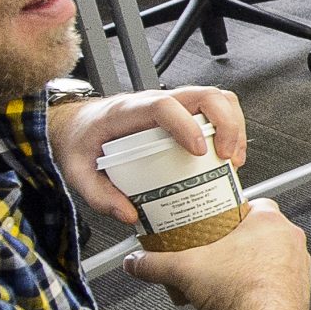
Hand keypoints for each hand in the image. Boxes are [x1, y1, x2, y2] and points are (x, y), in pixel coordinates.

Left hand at [49, 87, 247, 222]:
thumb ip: (99, 195)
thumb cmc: (81, 140)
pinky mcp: (182, 114)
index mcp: (128, 111)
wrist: (77, 124)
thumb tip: (129, 214)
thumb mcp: (78, 171)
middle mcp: (155, 102)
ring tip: (232, 159)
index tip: (197, 150)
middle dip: (226, 125)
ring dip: (234, 127)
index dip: (186, 125)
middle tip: (227, 157)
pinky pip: (215, 111)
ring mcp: (172, 105)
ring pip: (217, 99)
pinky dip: (230, 130)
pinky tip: (226, 157)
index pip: (165, 106)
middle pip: (204, 95)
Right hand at [124, 198, 310, 309]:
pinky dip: (263, 287)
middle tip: (216, 254)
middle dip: (237, 243)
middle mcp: (289, 239)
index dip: (230, 213)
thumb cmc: (243, 291)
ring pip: (272, 257)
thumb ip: (156, 263)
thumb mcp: (185, 269)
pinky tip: (242, 297)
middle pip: (260, 232)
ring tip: (226, 278)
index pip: (251, 204)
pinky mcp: (300, 290)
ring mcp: (299, 265)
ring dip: (251, 266)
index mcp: (268, 220)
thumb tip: (139, 262)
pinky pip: (280, 281)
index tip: (215, 223)